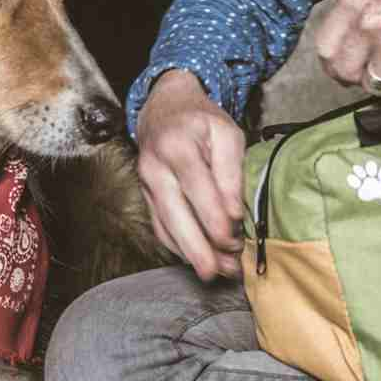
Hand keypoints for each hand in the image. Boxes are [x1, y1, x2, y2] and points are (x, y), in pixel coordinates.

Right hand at [135, 69, 245, 280]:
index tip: (234, 239)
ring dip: (190, 253)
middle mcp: (155, 167)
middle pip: (175, 215)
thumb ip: (231, 171)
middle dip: (198, 249)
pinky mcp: (146, 196)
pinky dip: (177, 246)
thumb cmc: (201, 121)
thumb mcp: (226, 132)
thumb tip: (233, 213)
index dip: (215, 219)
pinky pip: (159, 227)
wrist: (165, 108)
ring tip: (216, 272)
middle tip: (221, 272)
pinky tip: (197, 257)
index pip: (197, 190)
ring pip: (165, 226)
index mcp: (177, 146)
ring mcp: (146, 184)